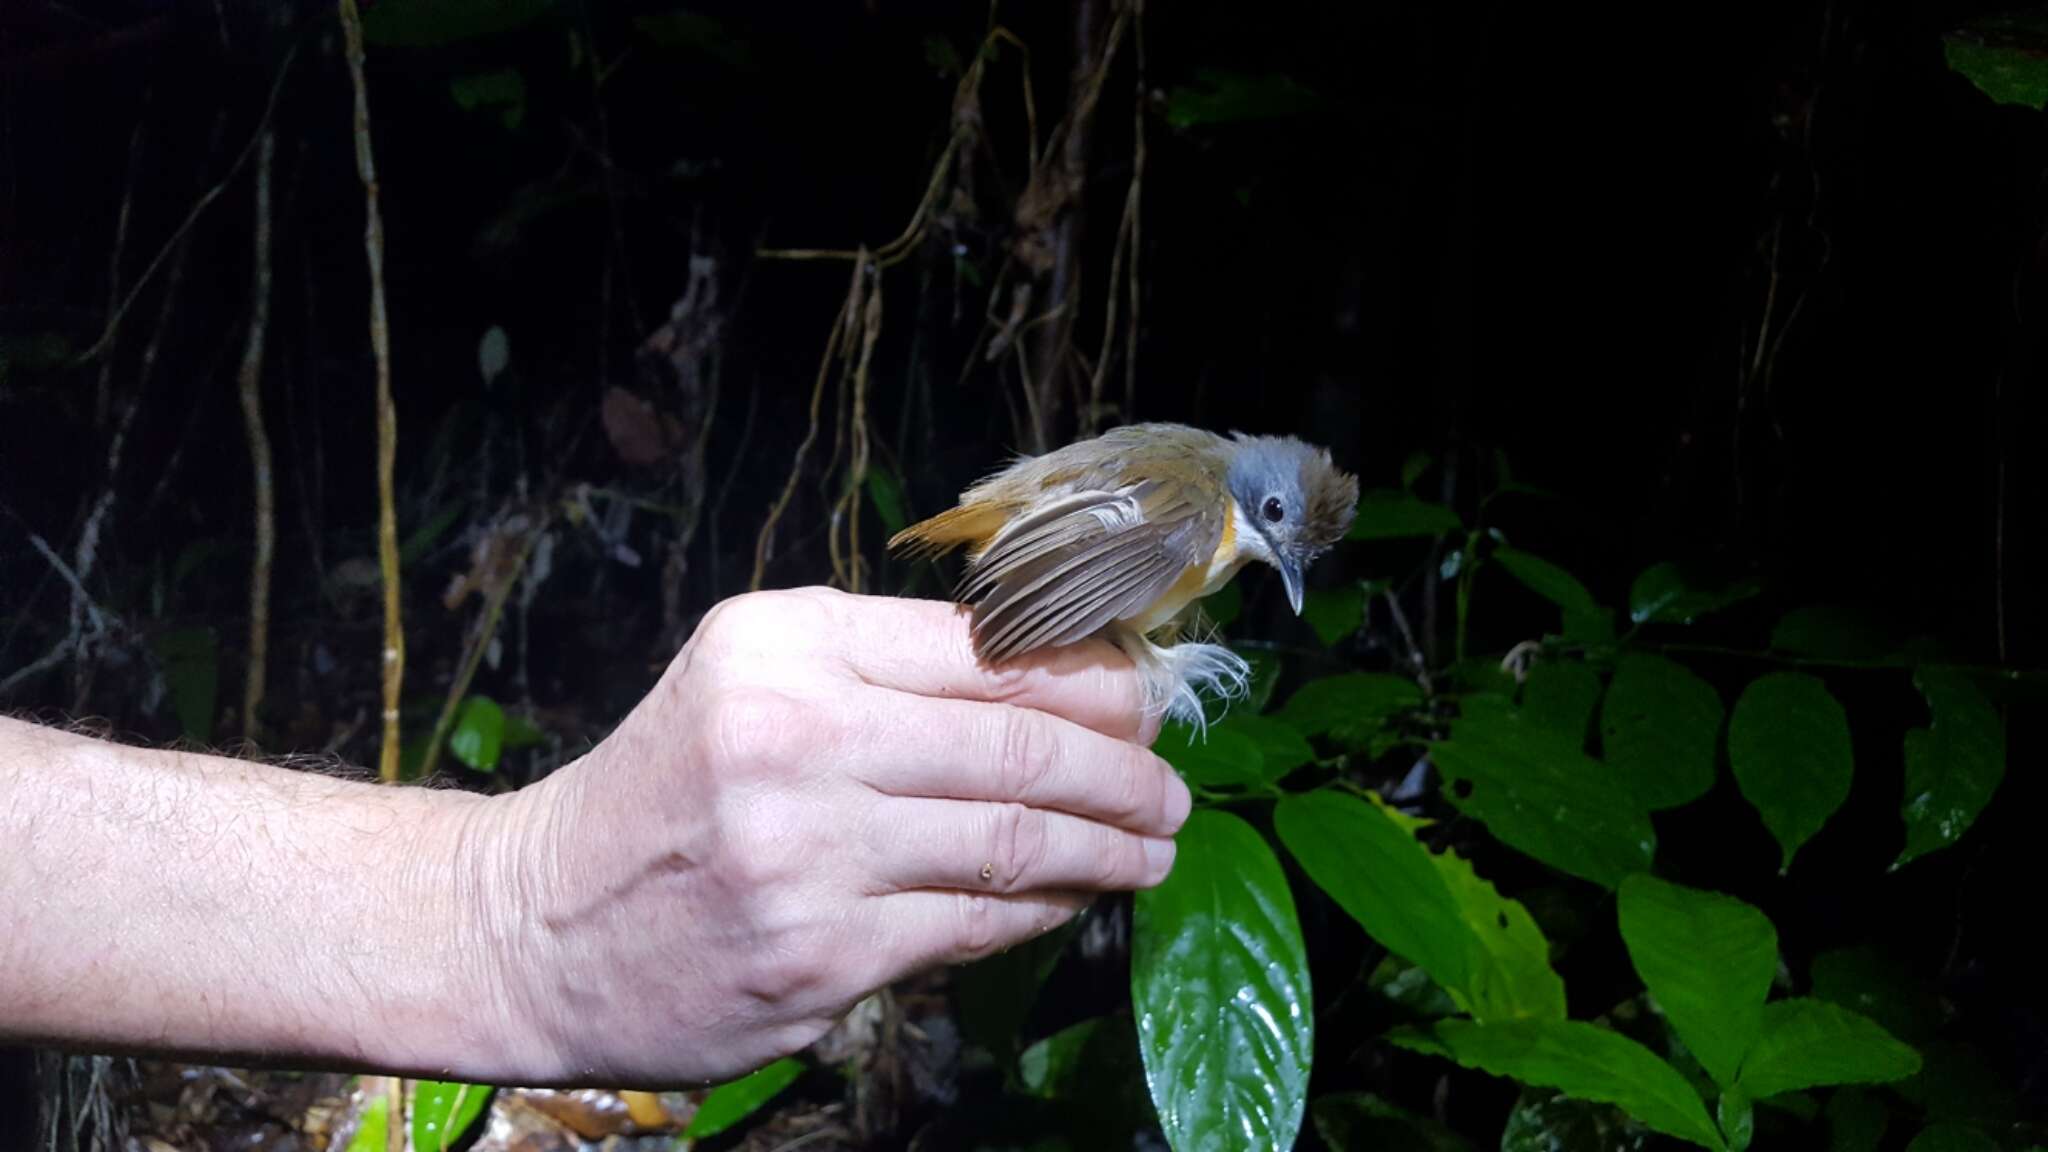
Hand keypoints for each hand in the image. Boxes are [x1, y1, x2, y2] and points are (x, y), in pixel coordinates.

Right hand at [471, 586, 1189, 1086]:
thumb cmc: (668, 786)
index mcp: (784, 643)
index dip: (1093, 682)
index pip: (986, 652)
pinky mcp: (816, 957)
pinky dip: (1042, 909)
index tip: (1148, 703)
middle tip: (1173, 792)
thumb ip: (888, 670)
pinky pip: (971, 926)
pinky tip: (1074, 896)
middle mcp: (793, 736)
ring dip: (1106, 849)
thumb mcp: (752, 678)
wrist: (533, 920)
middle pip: (1018, 750)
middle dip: (1125, 774)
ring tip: (1153, 849)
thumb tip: (1066, 687)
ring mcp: (805, 855)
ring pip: (1011, 844)